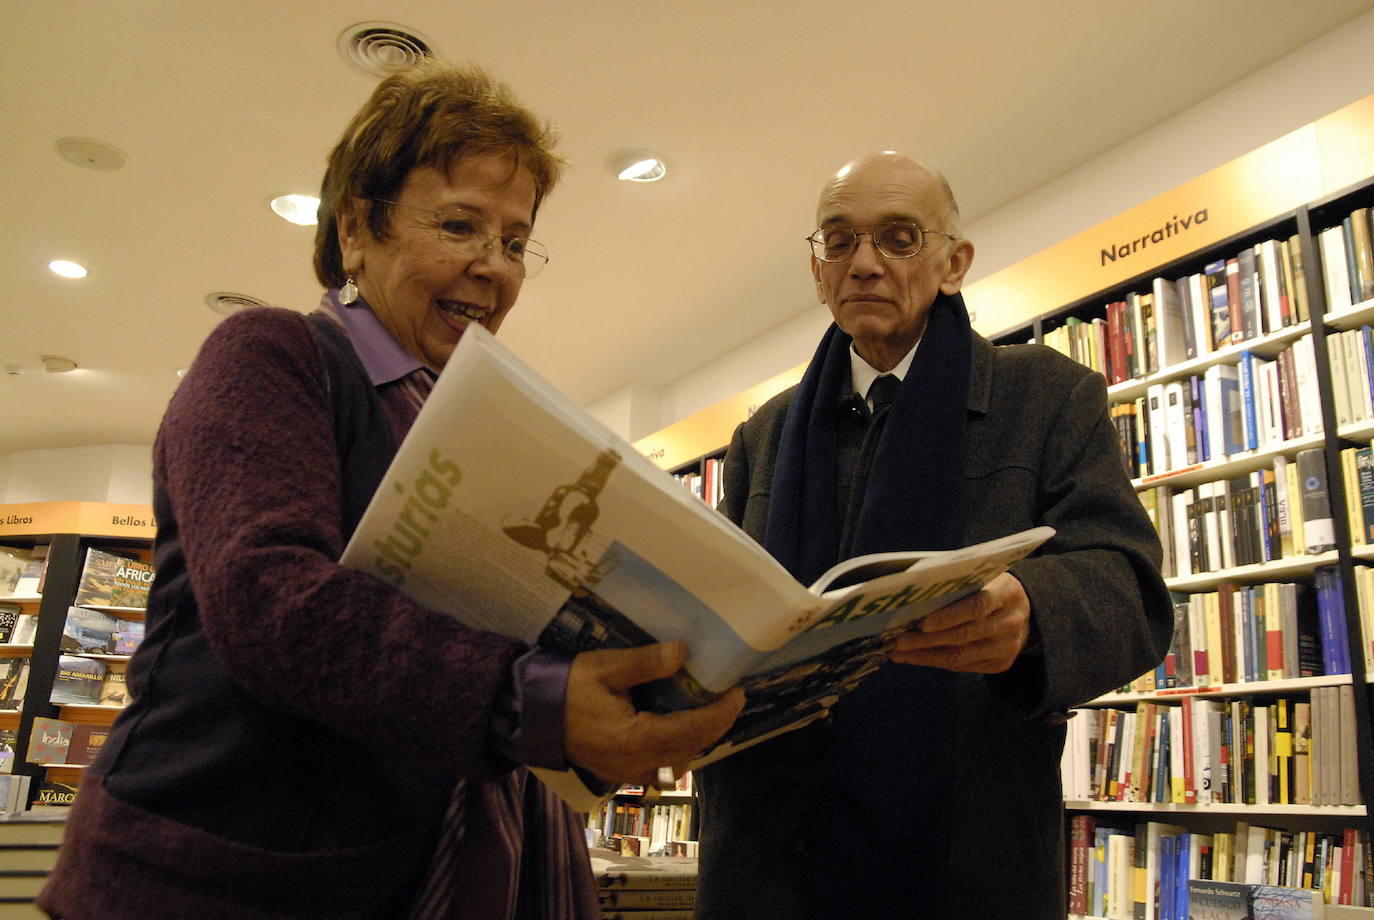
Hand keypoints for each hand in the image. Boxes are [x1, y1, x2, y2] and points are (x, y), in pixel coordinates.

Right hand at [564, 641, 745, 786]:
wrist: (531, 713)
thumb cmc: (568, 686)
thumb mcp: (606, 667)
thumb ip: (646, 663)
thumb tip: (683, 652)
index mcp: (636, 739)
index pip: (692, 730)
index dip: (720, 713)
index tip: (738, 693)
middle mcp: (636, 764)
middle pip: (689, 748)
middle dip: (715, 726)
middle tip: (731, 700)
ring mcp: (626, 774)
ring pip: (676, 763)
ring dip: (696, 741)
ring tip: (710, 713)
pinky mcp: (618, 773)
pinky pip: (658, 770)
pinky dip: (675, 752)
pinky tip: (678, 733)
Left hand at [889, 572, 1030, 673]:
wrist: (1025, 609)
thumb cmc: (989, 585)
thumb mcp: (981, 575)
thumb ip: (956, 581)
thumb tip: (912, 591)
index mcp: (1007, 593)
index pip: (977, 606)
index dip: (949, 616)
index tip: (922, 622)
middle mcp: (1010, 622)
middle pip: (965, 634)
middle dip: (927, 640)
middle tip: (898, 640)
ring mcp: (1007, 646)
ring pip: (961, 656)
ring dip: (926, 655)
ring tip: (898, 652)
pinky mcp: (1001, 663)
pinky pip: (964, 666)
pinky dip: (936, 662)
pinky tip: (915, 657)